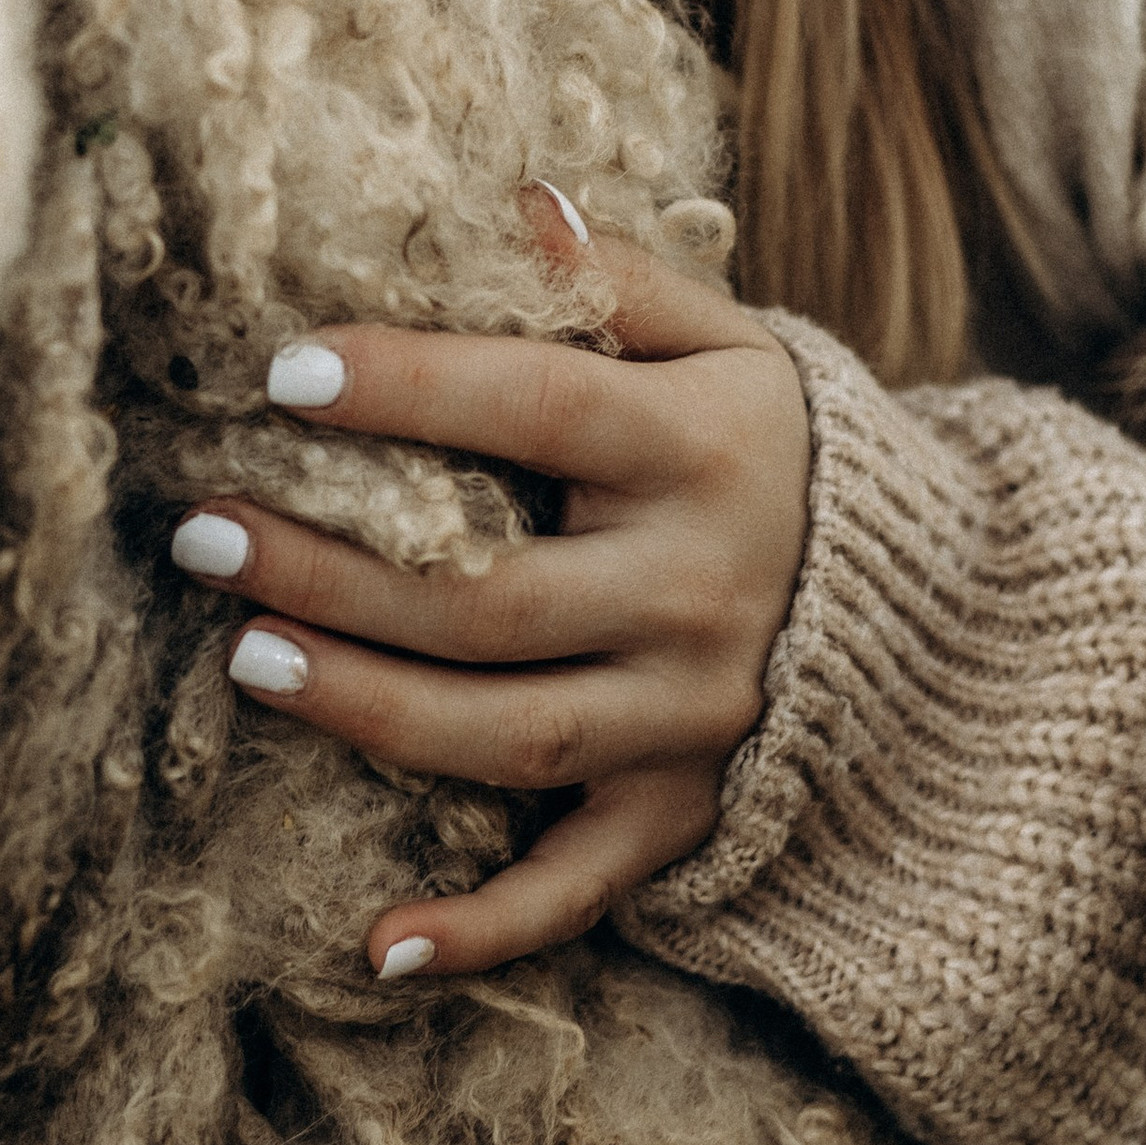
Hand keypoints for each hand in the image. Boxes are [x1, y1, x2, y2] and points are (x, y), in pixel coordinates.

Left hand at [170, 196, 809, 976]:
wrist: (939, 611)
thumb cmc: (774, 447)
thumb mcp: (731, 342)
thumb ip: (617, 278)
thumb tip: (512, 200)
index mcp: (707, 449)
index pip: (543, 408)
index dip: (411, 389)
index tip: (283, 371)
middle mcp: (701, 591)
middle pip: (492, 595)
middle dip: (335, 570)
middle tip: (206, 533)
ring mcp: (695, 717)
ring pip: (511, 735)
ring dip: (368, 709)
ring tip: (246, 658)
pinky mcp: (688, 811)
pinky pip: (583, 886)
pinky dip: (486, 927)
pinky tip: (377, 944)